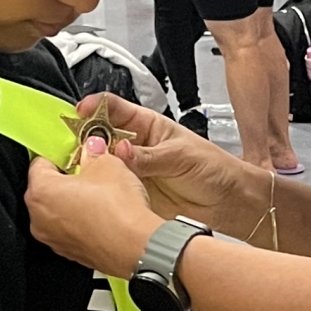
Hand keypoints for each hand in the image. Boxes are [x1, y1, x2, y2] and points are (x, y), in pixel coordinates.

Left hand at [26, 138, 161, 275]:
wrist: (135, 246)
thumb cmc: (117, 209)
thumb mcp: (108, 164)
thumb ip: (94, 154)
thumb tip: (93, 150)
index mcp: (40, 191)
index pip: (39, 163)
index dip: (60, 154)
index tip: (75, 153)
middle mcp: (39, 218)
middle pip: (47, 189)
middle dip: (67, 178)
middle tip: (90, 172)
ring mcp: (53, 239)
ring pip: (58, 212)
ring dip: (74, 202)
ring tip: (100, 195)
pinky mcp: (70, 253)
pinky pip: (71, 230)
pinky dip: (82, 221)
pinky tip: (103, 215)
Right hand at [75, 94, 261, 236]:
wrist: (229, 203)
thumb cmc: (214, 170)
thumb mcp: (181, 156)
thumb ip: (149, 156)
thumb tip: (121, 151)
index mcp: (147, 125)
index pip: (114, 108)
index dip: (95, 107)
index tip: (82, 111)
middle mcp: (135, 146)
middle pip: (98, 135)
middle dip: (85, 138)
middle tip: (81, 146)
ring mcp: (130, 171)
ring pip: (99, 163)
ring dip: (90, 165)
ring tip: (89, 168)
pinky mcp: (130, 195)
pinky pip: (108, 190)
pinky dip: (100, 189)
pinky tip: (98, 189)